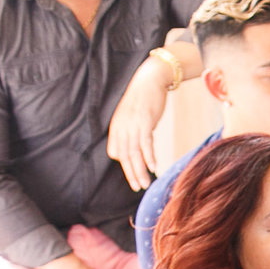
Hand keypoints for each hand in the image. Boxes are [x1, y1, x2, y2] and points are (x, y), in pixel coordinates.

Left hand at [107, 62, 172, 191]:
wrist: (149, 81)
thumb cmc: (142, 100)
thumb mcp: (131, 117)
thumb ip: (129, 132)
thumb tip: (133, 148)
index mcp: (117, 127)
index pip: (117, 152)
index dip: (125, 167)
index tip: (134, 179)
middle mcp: (122, 127)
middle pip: (125, 155)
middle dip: (131, 173)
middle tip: (138, 187)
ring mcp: (132, 125)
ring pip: (134, 152)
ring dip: (140, 170)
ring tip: (145, 184)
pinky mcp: (144, 121)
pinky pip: (145, 143)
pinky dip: (149, 156)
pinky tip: (153, 167)